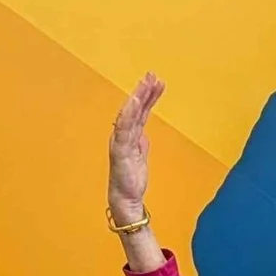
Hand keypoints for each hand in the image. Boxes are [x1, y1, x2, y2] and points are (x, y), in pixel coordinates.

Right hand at [108, 73, 164, 226]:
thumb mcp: (141, 156)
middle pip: (134, 108)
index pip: (140, 112)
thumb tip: (144, 134)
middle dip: (143, 90)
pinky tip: (135, 100)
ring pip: (129, 114)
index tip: (156, 82)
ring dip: (137, 97)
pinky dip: (129, 112)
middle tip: (153, 75)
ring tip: (146, 82)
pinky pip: (123, 127)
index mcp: (129, 135)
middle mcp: (122, 135)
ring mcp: (120, 141)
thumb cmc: (131, 180)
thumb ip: (141, 143)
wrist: (126, 200)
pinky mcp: (119, 150)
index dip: (147, 96)